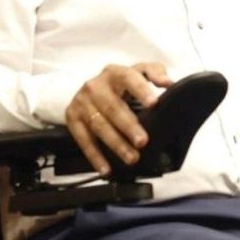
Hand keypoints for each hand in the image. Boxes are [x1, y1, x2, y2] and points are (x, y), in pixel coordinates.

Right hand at [64, 62, 170, 176]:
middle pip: (113, 107)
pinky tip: (106, 168)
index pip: (129, 79)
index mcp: (115, 73)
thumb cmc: (123, 82)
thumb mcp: (140, 71)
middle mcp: (95, 86)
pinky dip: (94, 156)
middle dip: (128, 126)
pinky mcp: (72, 118)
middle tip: (143, 141)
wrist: (92, 87)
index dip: (141, 91)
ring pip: (99, 126)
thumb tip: (167, 82)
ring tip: (131, 157)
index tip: (154, 104)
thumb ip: (156, 72)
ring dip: (116, 144)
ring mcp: (81, 103)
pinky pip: (83, 140)